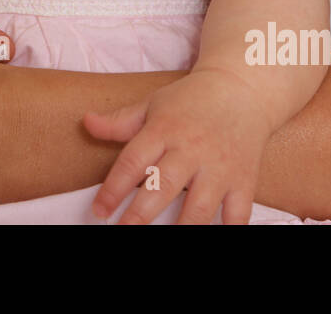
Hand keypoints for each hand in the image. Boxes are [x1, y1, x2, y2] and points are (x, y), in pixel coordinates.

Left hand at [84, 68, 271, 224]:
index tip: (99, 211)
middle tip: (122, 231)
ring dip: (180, 229)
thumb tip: (86, 123)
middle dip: (140, 215)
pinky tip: (211, 237)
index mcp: (164, 130)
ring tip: (162, 241)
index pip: (133, 162)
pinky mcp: (244, 180)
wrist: (242, 88)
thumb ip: (120, 121)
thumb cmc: (190, 100)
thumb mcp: (153, 104)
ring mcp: (220, 167)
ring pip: (199, 208)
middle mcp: (191, 150)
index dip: (113, 189)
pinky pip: (239, 213)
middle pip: (163, 187)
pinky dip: (228, 230)